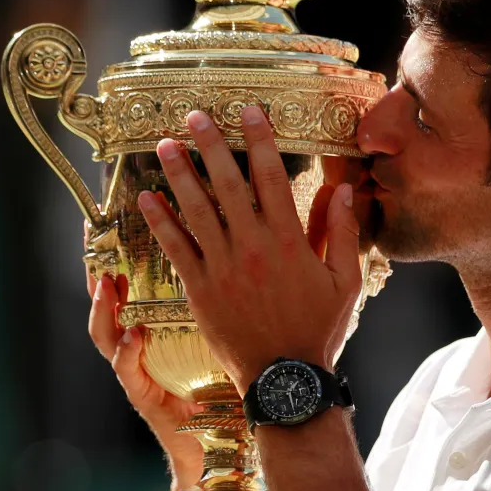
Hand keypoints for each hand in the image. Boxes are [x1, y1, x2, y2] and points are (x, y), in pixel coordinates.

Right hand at [84, 232, 203, 490]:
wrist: (215, 438)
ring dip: (102, 308)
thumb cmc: (222, 381)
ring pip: (106, 333)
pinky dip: (127, 353)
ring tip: (105, 284)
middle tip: (94, 238)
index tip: (124, 215)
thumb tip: (243, 248)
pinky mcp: (142, 393)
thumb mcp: (219, 331)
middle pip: (108, 299)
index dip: (125, 251)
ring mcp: (135, 367)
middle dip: (97, 267)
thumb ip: (223, 295)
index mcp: (158, 322)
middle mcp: (139, 341)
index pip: (135, 280)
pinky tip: (135, 335)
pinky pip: (127, 370)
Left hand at [136, 106, 362, 393]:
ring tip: (164, 144)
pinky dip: (160, 221)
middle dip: (210, 145)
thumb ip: (341, 233)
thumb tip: (343, 190)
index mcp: (289, 240)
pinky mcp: (200, 289)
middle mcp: (252, 246)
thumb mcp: (345, 282)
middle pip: (228, 184)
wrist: (284, 378)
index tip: (248, 112)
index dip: (259, 140)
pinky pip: (176, 248)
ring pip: (196, 210)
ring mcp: (223, 267)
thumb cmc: (318, 329)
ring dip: (179, 173)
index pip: (272, 177)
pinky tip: (146, 197)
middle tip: (193, 115)